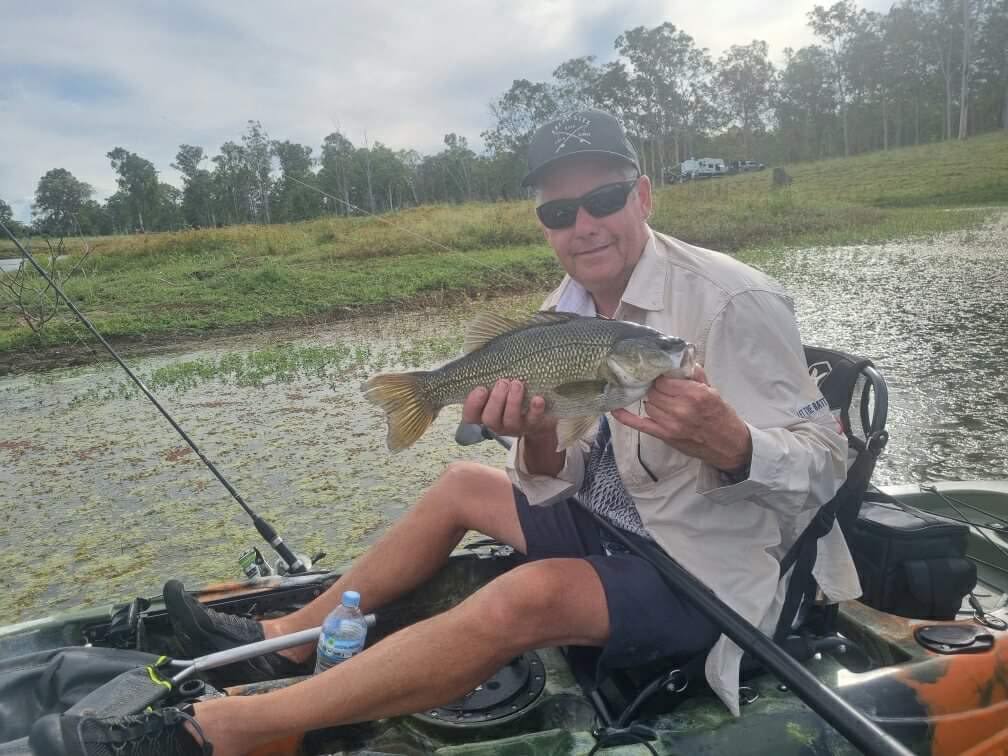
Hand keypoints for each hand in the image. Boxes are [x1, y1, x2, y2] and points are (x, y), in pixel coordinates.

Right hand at [462, 380, 556, 440]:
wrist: (538, 404)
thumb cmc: (509, 387)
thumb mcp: (494, 380)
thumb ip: (485, 372)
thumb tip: (476, 351)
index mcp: (483, 412)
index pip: (470, 415)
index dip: (473, 404)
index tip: (481, 388)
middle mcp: (497, 423)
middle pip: (490, 419)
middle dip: (496, 400)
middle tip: (502, 382)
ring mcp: (515, 426)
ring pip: (510, 420)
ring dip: (513, 401)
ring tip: (517, 384)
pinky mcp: (533, 425)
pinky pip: (534, 420)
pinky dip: (535, 409)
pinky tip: (538, 398)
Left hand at [611, 364, 751, 472]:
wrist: (728, 445)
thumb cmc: (721, 416)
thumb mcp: (713, 391)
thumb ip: (695, 375)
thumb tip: (680, 358)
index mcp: (695, 394)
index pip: (664, 379)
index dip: (661, 377)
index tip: (661, 375)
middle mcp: (681, 409)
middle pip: (654, 392)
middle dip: (656, 388)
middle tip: (660, 388)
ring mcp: (671, 424)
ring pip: (648, 405)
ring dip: (652, 401)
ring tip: (663, 402)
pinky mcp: (665, 435)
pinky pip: (640, 424)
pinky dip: (626, 417)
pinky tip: (616, 409)